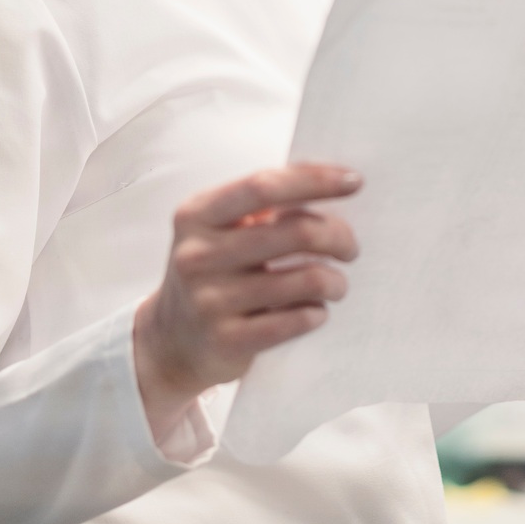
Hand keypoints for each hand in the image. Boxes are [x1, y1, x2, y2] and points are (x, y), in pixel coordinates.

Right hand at [133, 164, 361, 437]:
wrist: (170, 342)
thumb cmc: (213, 272)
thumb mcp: (218, 229)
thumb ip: (262, 203)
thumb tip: (332, 182)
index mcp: (197, 214)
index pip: (264, 187)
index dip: (314, 181)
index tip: (354, 181)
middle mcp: (198, 254)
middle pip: (295, 232)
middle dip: (338, 236)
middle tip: (351, 247)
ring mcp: (210, 300)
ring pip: (304, 279)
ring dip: (335, 281)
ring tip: (337, 284)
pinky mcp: (227, 340)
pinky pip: (295, 321)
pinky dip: (316, 313)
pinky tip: (316, 311)